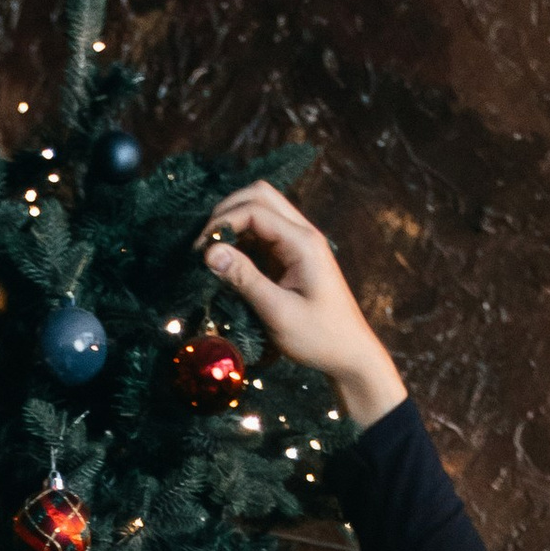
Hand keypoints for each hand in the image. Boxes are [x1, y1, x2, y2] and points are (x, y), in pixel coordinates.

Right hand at [200, 182, 407, 432]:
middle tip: (204, 244)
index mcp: (303, 242)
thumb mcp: (278, 312)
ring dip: (234, 224)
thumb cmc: (319, 338)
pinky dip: (241, 239)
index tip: (200, 251)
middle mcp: (302, 233)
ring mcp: (298, 243)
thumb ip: (245, 279)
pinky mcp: (292, 256)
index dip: (223, 223)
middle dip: (227, 212)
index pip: (255, 209)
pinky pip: (263, 233)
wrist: (349, 354)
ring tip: (212, 252)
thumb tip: (209, 252)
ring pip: (261, 210)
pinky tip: (227, 261)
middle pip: (260, 196)